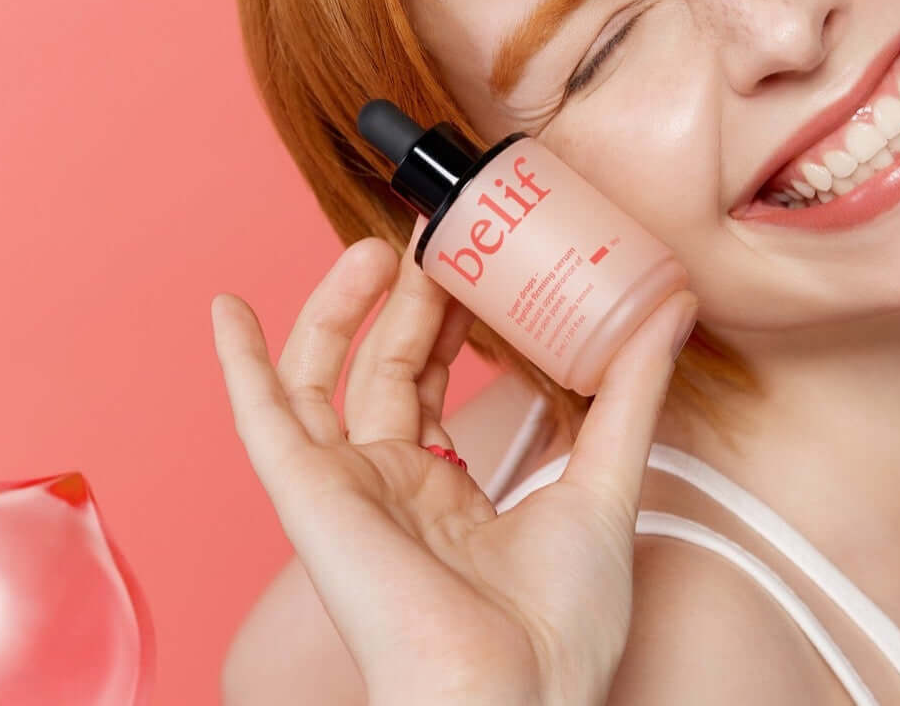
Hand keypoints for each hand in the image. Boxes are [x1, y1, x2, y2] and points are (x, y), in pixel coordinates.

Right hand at [210, 215, 697, 705]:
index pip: (430, 382)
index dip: (443, 319)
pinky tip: (228, 308)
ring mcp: (345, 488)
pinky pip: (260, 419)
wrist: (515, 698)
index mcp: (445, 493)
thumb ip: (630, 395)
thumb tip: (671, 310)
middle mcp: (389, 486)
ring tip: (373, 250)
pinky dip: (237, 363)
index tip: (465, 260)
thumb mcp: (603, 484)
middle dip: (404, 301)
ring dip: (337, 310)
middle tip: (431, 239)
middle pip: (380, 369)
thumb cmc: (559, 626)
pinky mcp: (308, 496)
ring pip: (321, 379)